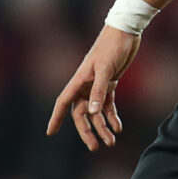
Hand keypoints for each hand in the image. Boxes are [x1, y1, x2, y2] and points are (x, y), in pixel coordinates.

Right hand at [46, 25, 139, 150]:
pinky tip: (118, 127)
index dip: (56, 118)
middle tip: (95, 147)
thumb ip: (99, 90)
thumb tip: (93, 112)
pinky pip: (108, 104)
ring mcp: (98, 84)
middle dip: (87, 131)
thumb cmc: (112, 47)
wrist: (127, 31)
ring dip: (102, 127)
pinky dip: (112, 117)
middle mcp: (86, 84)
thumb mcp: (106, 68)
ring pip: (96, 112)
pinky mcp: (111, 82)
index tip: (50, 133)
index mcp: (80, 79)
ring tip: (110, 141)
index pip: (63, 102)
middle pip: (81, 113)